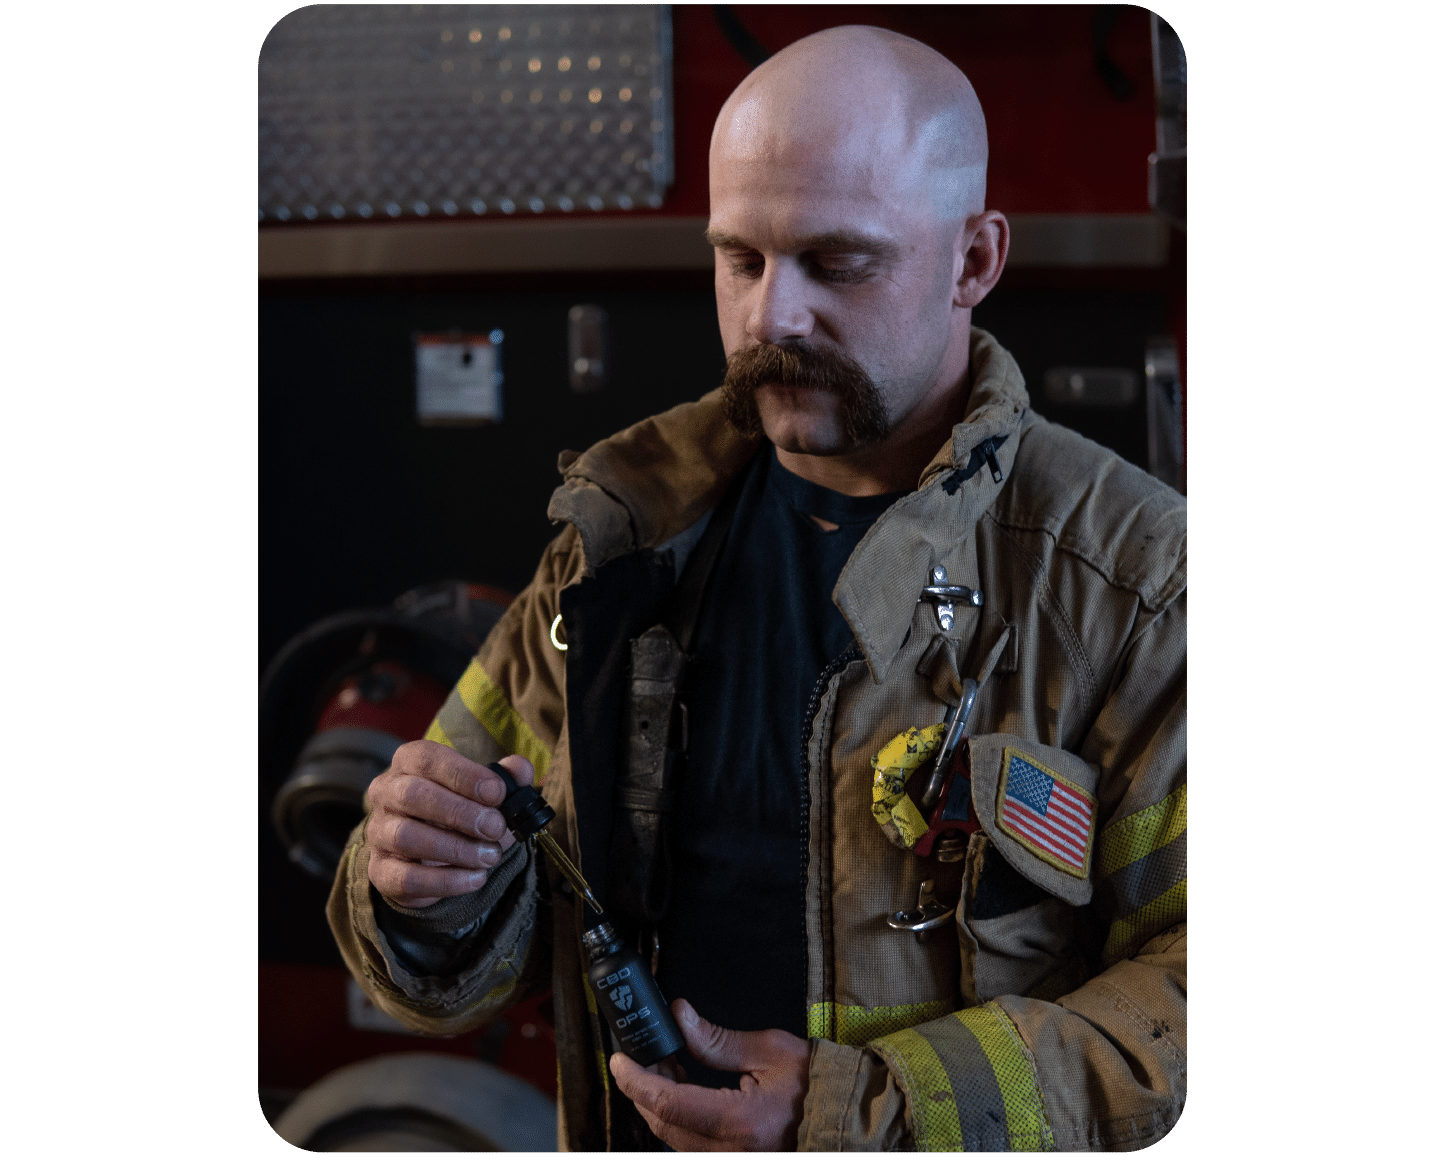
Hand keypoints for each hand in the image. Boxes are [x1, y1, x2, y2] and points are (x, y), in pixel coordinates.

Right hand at [365, 742, 530, 907]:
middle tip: (495, 828)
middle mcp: (386, 792)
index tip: (497, 793)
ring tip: (490, 856)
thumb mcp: (485, 792)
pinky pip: (406, 877)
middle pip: (412, 794)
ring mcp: (378, 832)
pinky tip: (476, 878)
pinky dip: (446, 880)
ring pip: (406, 836)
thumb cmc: (459, 812)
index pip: (427, 759)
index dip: (464, 774)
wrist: (432, 855)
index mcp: (409, 763)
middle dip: (460, 812)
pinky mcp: (380, 870)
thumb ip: (506, 777)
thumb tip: (520, 769)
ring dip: (456, 848)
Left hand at [609, 998, 809, 1151]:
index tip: (619, 1061)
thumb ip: (718, 1040)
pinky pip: (690, 1143)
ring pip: (673, 1136)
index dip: (635, 1081)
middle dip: (642, 1090)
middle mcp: (730, 1151)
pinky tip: (682, 1089)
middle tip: (641, 1056)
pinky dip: (677, 1116)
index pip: (667, 1104)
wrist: (843, 1117)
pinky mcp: (732, 1158)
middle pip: (663, 1124)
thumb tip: (681, 1018)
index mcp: (739, 1123)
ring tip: (665, 1066)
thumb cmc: (815, 1084)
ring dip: (658, 1103)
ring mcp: (731, 1159)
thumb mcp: (769, 1050)